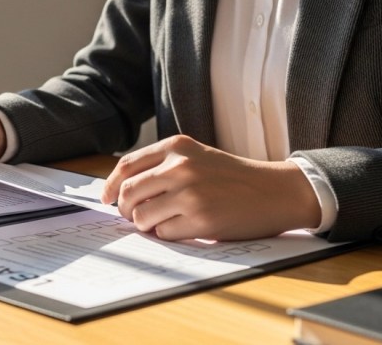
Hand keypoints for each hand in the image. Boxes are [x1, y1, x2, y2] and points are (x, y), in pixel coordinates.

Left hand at [100, 135, 320, 240]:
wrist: (274, 191)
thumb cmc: (233, 177)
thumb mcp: (197, 156)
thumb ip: (163, 166)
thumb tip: (123, 190)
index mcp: (176, 146)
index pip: (127, 166)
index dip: (111, 185)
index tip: (107, 198)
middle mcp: (180, 166)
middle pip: (128, 193)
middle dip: (124, 209)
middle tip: (132, 217)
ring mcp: (190, 193)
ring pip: (141, 216)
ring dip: (145, 225)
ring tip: (161, 222)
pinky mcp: (201, 219)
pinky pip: (163, 233)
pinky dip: (167, 234)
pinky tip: (183, 227)